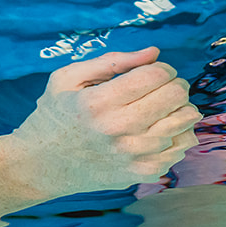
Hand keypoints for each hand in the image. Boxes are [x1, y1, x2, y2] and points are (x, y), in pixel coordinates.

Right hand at [7, 48, 200, 195]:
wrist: (41, 165)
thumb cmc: (55, 115)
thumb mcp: (69, 77)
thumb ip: (113, 61)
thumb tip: (154, 52)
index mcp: (100, 103)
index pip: (156, 75)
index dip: (162, 67)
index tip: (153, 70)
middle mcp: (119, 131)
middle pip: (175, 96)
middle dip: (174, 83)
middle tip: (161, 86)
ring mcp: (133, 156)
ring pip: (184, 121)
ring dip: (179, 107)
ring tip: (162, 107)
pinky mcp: (142, 174)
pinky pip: (181, 147)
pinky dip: (179, 133)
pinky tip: (161, 129)